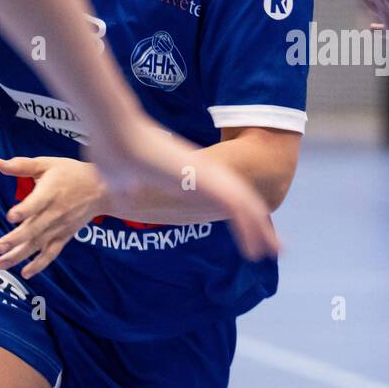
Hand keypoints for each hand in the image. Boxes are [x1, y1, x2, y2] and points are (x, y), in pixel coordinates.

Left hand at [0, 156, 109, 277]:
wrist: (102, 189)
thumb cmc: (72, 174)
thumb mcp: (48, 164)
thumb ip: (22, 165)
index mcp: (51, 192)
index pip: (37, 203)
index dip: (24, 210)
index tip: (11, 216)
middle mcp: (55, 213)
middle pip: (35, 228)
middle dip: (16, 239)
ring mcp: (60, 227)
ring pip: (39, 244)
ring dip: (20, 255)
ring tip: (2, 263)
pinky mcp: (64, 236)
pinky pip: (51, 253)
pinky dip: (39, 264)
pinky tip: (25, 273)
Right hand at [87, 120, 279, 261]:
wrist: (115, 136)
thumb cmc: (114, 149)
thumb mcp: (119, 176)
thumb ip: (125, 185)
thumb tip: (118, 194)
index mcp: (190, 172)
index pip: (222, 195)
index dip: (237, 212)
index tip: (248, 227)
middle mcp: (205, 173)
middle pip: (243, 201)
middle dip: (259, 224)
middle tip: (274, 244)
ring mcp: (209, 176)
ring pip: (247, 207)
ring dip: (261, 231)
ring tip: (275, 251)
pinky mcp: (207, 181)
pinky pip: (237, 209)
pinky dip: (249, 229)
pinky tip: (258, 248)